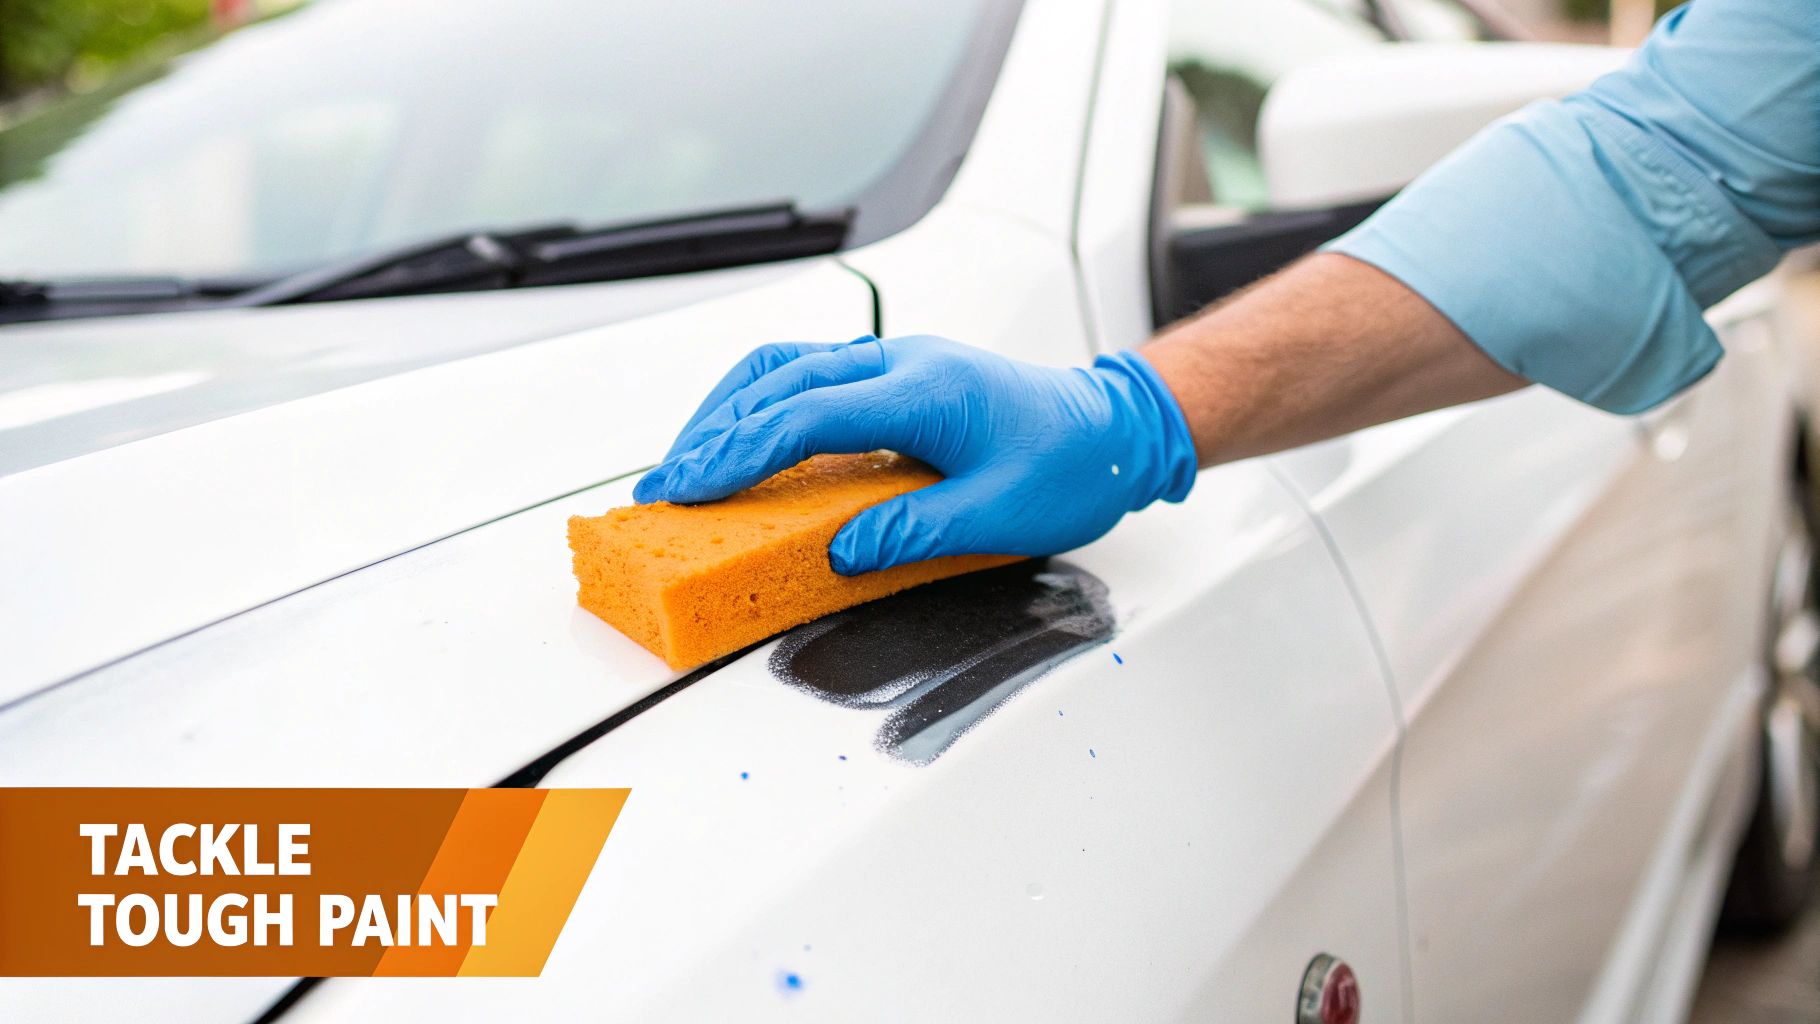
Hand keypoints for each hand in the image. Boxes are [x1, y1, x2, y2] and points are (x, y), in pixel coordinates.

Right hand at [635, 335, 1197, 573]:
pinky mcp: (891, 376)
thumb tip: (840, 554)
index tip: (686, 489)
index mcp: (924, 390)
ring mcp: (893, 362)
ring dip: (727, 413)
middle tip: (665, 490)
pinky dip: (760, 408)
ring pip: (783, 368)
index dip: (737, 454)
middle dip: (711, 434)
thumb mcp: (1000, 516)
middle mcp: (899, 362)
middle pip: (776, 381)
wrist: (1115, 426)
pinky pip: (806, 377)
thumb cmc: (1071, 465)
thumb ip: (914, 533)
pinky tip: (740, 443)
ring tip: (688, 467)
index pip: (804, 416)